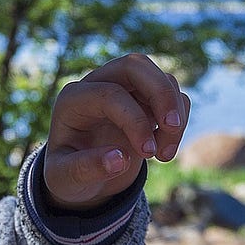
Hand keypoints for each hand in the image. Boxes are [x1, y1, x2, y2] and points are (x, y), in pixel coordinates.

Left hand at [43, 53, 189, 209]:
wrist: (80, 177)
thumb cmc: (68, 175)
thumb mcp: (65, 179)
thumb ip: (85, 170)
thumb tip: (120, 159)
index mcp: (73, 99)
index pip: (110, 94)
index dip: (134, 120)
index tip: (148, 153)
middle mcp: (98, 85)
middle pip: (135, 65)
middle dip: (161, 93)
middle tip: (172, 127)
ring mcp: (124, 89)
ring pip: (161, 79)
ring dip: (175, 113)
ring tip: (164, 155)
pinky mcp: (145, 101)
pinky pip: (172, 95)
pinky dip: (180, 120)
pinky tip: (165, 150)